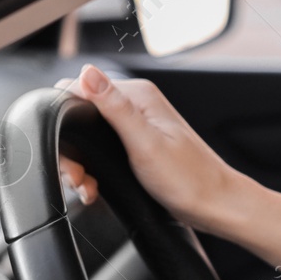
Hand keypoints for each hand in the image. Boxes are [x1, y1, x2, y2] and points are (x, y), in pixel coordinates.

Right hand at [53, 63, 248, 231]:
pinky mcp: (137, 147)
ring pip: (88, 138)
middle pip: (81, 117)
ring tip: (86, 187)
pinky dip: (93, 171)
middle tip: (78, 179)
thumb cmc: (189, 180)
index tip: (70, 153)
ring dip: (81, 165)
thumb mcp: (146, 143)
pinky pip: (102, 151)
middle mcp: (136, 106)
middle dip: (72, 150)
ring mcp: (137, 127)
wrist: (216, 207)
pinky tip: (94, 188)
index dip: (64, 121)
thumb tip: (87, 72)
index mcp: (138, 96)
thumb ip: (115, 108)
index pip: (79, 90)